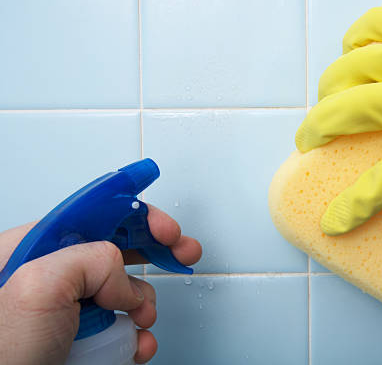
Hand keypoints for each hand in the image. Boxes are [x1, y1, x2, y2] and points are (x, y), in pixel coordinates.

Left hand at [0, 204, 201, 364]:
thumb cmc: (2, 355)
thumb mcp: (40, 287)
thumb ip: (90, 260)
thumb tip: (123, 280)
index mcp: (32, 248)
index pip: (95, 215)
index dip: (136, 217)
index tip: (165, 230)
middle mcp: (51, 273)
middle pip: (117, 246)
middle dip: (155, 250)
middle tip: (180, 253)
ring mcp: (68, 307)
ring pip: (125, 290)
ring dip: (145, 303)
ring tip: (141, 319)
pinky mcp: (82, 336)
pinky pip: (124, 325)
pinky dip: (139, 335)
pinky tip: (137, 342)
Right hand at [296, 0, 381, 256]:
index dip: (350, 209)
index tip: (332, 223)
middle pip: (343, 113)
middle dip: (314, 132)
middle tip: (310, 143)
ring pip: (347, 68)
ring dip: (329, 89)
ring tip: (330, 101)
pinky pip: (369, 26)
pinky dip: (353, 41)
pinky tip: (354, 54)